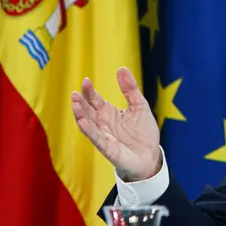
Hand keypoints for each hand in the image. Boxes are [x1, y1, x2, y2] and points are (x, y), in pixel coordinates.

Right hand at [71, 67, 160, 181]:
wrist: (151, 157)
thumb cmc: (144, 133)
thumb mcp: (140, 106)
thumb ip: (130, 89)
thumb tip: (121, 68)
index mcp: (109, 113)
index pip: (95, 100)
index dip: (89, 91)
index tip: (86, 80)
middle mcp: (103, 124)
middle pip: (88, 111)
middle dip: (81, 103)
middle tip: (75, 93)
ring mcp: (104, 136)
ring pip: (88, 124)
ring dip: (80, 115)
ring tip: (75, 104)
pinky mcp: (108, 148)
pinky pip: (96, 138)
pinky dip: (89, 130)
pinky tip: (83, 121)